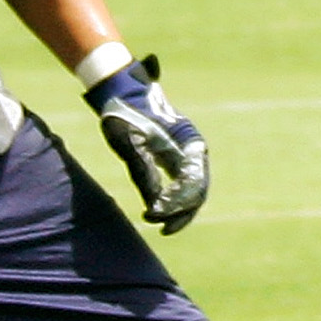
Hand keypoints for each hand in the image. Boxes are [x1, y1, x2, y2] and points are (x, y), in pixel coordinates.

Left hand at [86, 54, 209, 233]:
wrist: (123, 93)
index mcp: (190, 143)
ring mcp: (187, 154)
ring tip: (159, 224)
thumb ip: (143, 171)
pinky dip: (174, 201)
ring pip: (193, 191)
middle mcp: (194, 151)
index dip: (176, 204)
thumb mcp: (129, 142)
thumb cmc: (124, 114)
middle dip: (181, 213)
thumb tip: (154, 204)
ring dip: (180, 211)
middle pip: (198, 192)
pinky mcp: (177, 158)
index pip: (193, 184)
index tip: (153, 215)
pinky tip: (159, 210)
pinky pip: (183, 185)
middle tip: (159, 227)